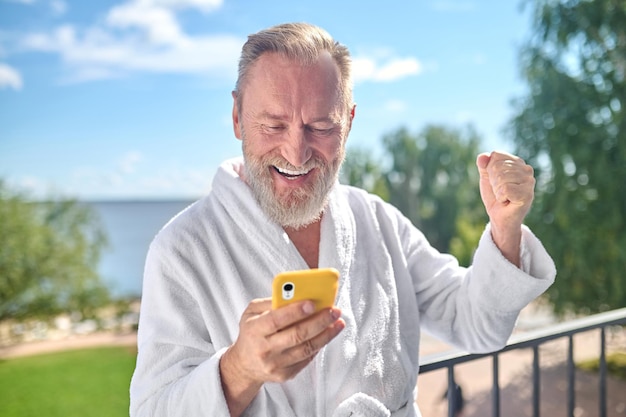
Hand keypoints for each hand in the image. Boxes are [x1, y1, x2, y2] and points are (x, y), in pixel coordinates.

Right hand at [219, 298, 343, 415]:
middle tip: (334, 311)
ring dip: (326, 335)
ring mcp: (275, 364)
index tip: (313, 303)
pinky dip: (319, 345)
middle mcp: (264, 349)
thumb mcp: (251, 313)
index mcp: (254, 330)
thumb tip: (296, 294)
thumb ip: (269, 302)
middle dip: (319, 321)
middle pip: (297, 335)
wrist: (244, 365)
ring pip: (306, 348)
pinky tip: (327, 334)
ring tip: (338, 322)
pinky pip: (307, 359)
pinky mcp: (285, 375)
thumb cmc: (251, 332)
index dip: (295, 311)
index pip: (276, 319)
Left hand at [476, 151, 534, 264]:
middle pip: (497, 167)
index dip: (489, 169)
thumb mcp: (486, 178)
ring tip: (504, 197)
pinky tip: (507, 201)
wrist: (499, 217)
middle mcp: (527, 169)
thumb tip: (482, 157)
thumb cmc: (495, 196)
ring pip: (501, 178)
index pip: (496, 155)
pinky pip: (505, 189)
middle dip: (493, 182)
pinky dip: (501, 197)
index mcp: (517, 162)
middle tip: (500, 192)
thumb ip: (483, 165)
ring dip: (497, 190)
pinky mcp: (527, 194)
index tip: (495, 181)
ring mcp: (529, 182)